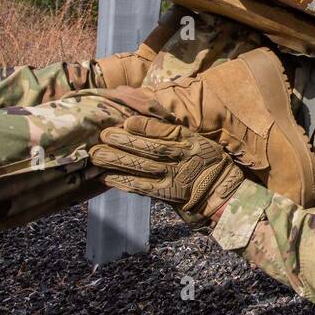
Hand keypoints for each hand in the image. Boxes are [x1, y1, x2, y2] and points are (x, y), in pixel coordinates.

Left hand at [90, 116, 244, 218]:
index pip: (163, 132)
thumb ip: (169, 129)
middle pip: (148, 149)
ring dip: (116, 160)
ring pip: (140, 167)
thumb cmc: (204, 159)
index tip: (125, 121)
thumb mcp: (194, 138)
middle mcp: (179, 158)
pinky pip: (140, 187)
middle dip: (123, 142)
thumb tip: (136, 119)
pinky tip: (106, 177)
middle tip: (102, 136)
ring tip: (96, 154)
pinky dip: (122, 182)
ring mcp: (171, 177)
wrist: (219, 190)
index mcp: (187, 141)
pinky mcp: (164, 194)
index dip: (144, 127)